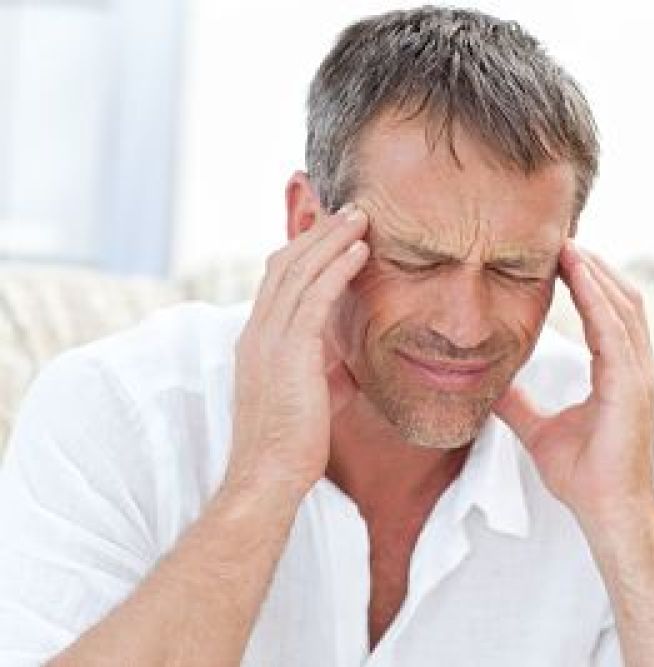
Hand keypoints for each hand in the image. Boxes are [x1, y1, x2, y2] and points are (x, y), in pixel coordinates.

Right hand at [223, 203, 368, 501]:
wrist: (270, 476)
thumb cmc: (293, 444)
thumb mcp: (311, 397)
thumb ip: (324, 371)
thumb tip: (346, 364)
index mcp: (257, 340)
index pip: (277, 280)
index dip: (305, 250)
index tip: (333, 230)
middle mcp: (257, 332)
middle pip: (286, 264)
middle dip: (319, 233)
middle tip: (349, 209)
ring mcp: (269, 340)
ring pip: (300, 272)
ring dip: (332, 240)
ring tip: (360, 217)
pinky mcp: (289, 352)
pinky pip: (315, 297)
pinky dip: (338, 268)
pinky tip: (360, 251)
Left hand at [494, 240, 653, 524]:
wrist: (609, 514)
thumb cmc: (585, 477)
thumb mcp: (541, 431)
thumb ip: (519, 405)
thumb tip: (489, 386)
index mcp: (622, 375)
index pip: (609, 314)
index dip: (589, 282)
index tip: (562, 257)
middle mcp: (637, 369)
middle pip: (622, 299)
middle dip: (594, 266)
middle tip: (562, 238)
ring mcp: (640, 376)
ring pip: (622, 306)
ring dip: (595, 273)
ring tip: (567, 245)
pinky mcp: (632, 388)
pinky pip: (614, 331)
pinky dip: (596, 299)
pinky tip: (576, 276)